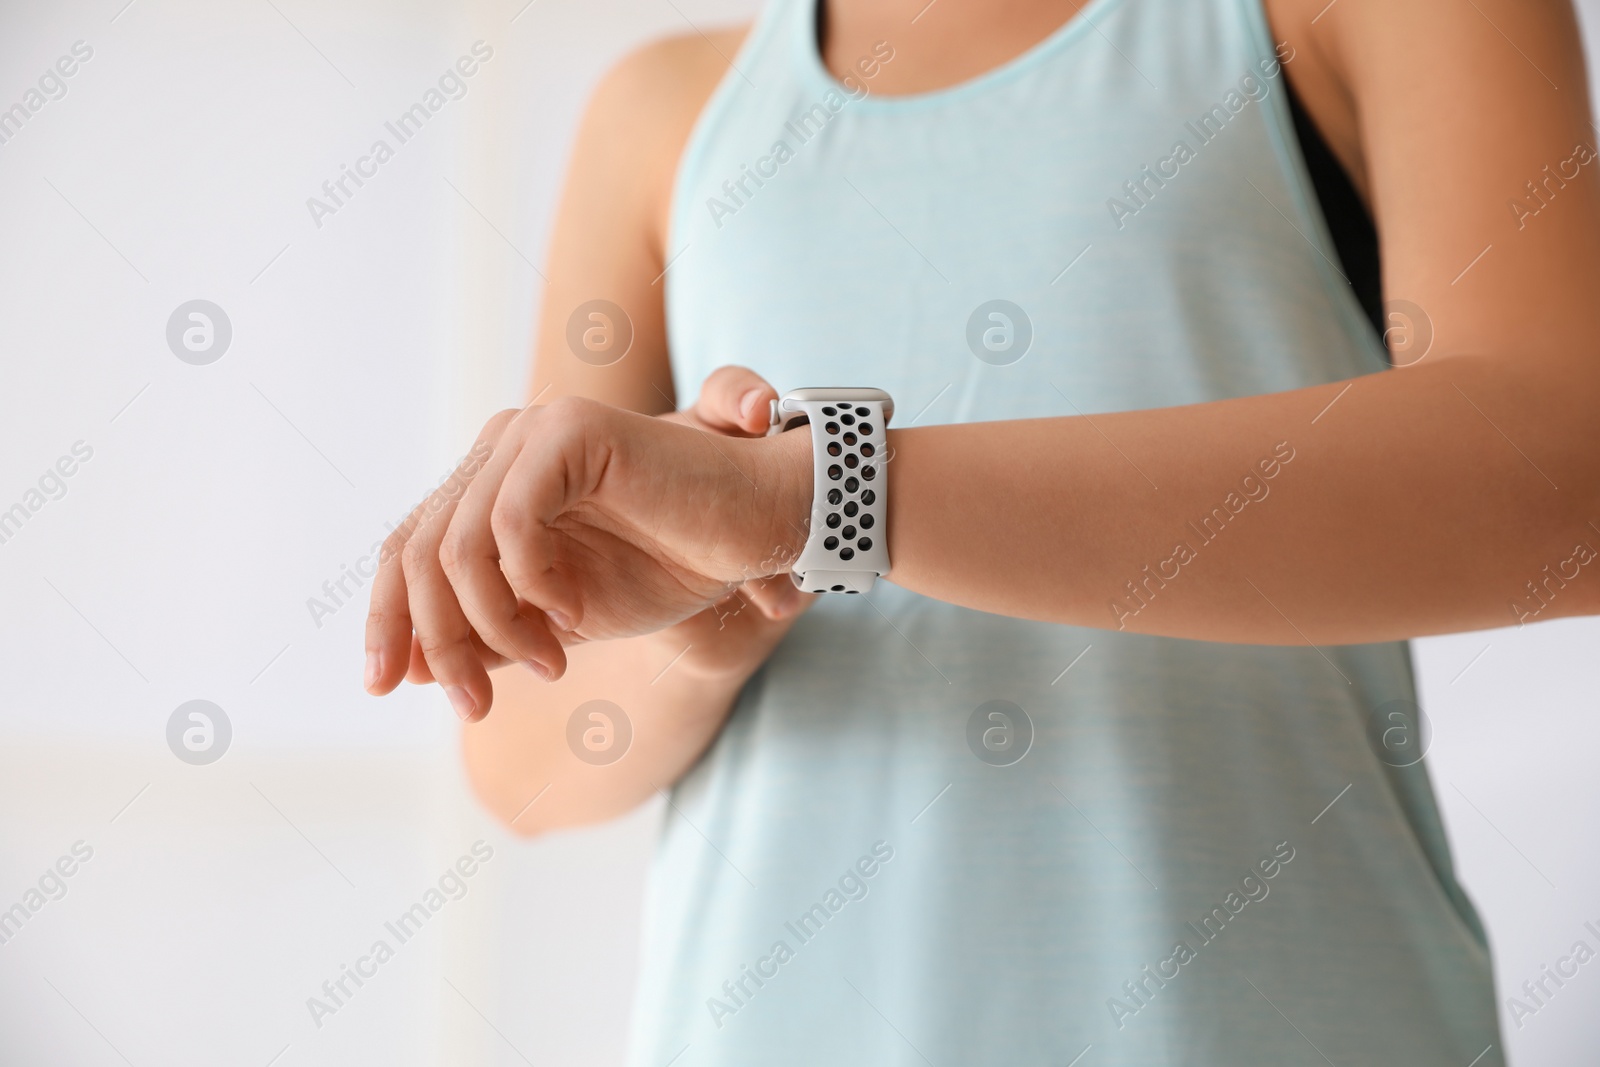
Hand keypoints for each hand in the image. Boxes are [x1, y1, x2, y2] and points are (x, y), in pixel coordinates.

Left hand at [364, 366, 813, 718]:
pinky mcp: (567, 430)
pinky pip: (512, 522)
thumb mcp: (559, 619)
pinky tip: (574, 617)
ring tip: (548, 665)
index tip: (382, 687)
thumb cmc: (669, 567)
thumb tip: (410, 666)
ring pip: (456, 546)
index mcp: (489, 483)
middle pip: (418, 553)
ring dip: (493, 625)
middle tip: (475, 706)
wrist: (756, 531)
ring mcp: (530, 433)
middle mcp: (499, 448)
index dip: (385, 618)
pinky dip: (533, 585)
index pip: (405, 547)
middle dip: (440, 641)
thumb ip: (489, 632)